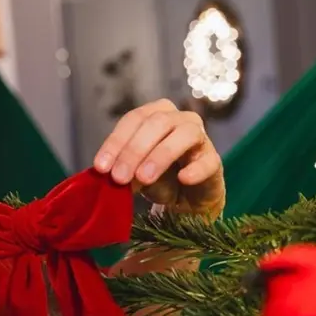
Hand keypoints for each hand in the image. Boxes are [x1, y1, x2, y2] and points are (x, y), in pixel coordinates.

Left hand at [93, 99, 224, 216]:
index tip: (101, 168)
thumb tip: (109, 175)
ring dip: (161, 156)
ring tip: (144, 178)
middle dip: (134, 151)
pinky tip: (184, 179)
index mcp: (155, 115)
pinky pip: (207, 161)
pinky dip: (195, 169)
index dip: (115, 142)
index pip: (133, 120)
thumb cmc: (159, 179)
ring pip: (183, 135)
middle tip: (119, 178)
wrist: (187, 200)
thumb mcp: (135, 173)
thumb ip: (123, 170)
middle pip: (156, 124)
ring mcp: (200, 136)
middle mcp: (179, 119)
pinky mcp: (214, 160)